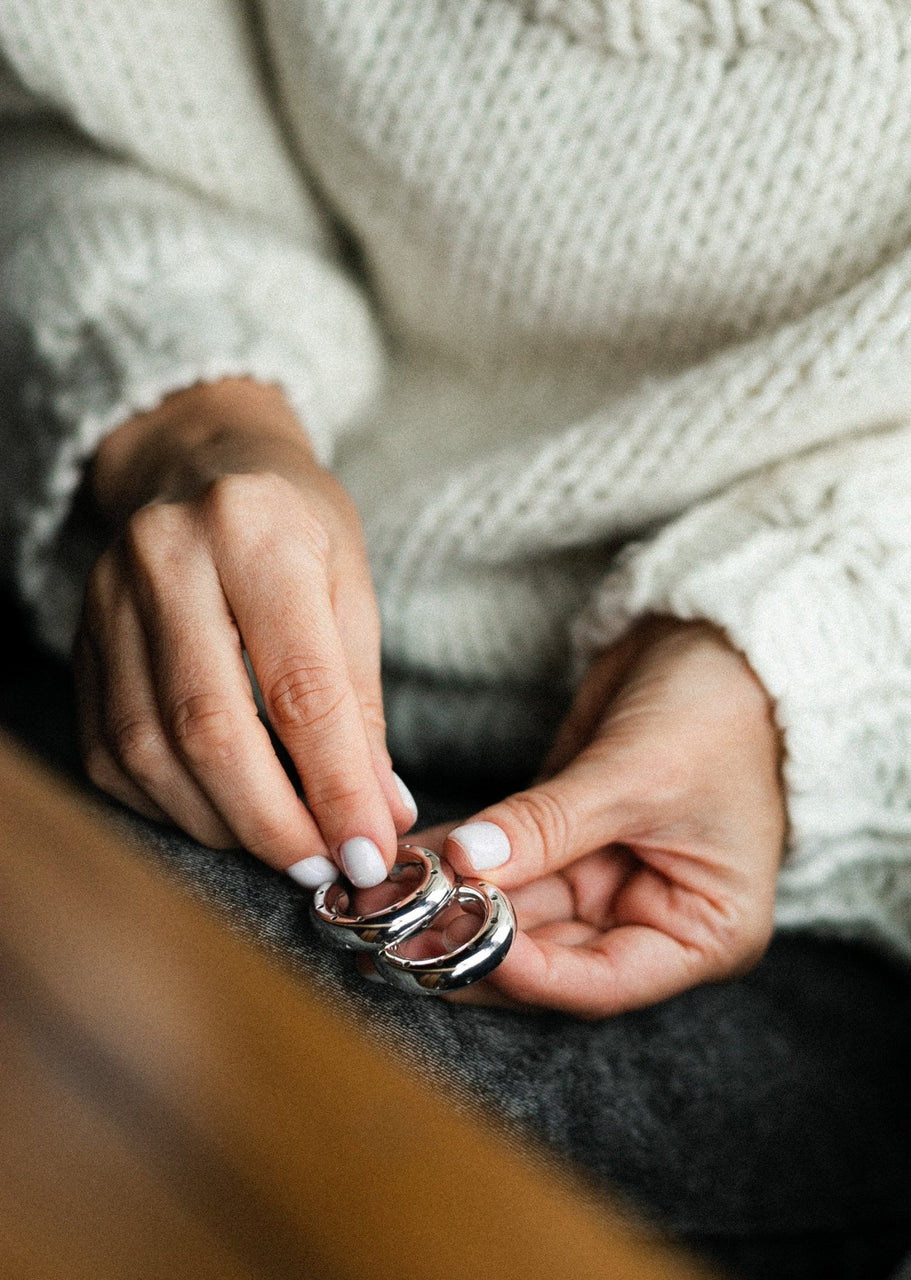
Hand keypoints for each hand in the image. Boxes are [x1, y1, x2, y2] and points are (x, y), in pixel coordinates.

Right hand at [76, 378, 414, 885]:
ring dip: (222, 823)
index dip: (336, 785)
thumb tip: (379, 812)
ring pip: (152, 752)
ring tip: (282, 846)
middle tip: (323, 866)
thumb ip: (359, 704)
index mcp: (254, 531)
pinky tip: (220, 814)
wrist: (200, 467)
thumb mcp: (351, 591)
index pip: (299, 686)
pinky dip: (170, 805)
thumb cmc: (296, 528)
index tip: (370, 851)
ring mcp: (106, 601)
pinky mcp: (80, 643)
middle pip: (211, 729)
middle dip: (273, 821)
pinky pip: (113, 753)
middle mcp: (166, 560)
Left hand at [418, 618, 785, 1016]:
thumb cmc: (718, 715)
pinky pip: (500, 861)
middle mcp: (648, 919)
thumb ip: (549, 825)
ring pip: (512, 911)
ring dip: (447, 905)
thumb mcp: (638, 775)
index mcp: (701, 933)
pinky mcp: (562, 837)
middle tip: (387, 936)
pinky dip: (453, 861)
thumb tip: (466, 862)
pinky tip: (401, 859)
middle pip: (545, 956)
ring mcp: (601, 879)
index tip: (455, 941)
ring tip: (378, 899)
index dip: (524, 972)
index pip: (600, 981)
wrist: (719, 642)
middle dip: (467, 943)